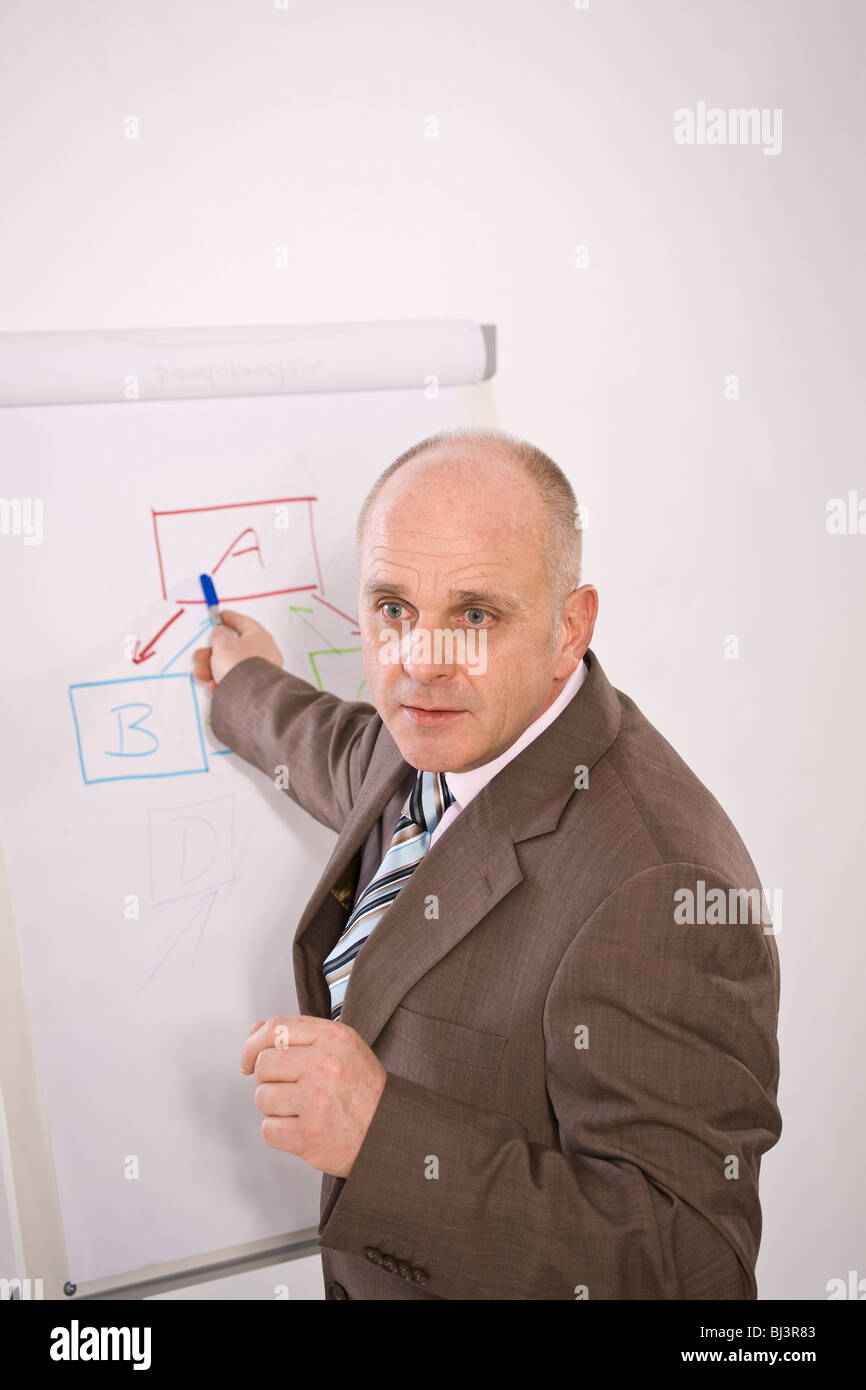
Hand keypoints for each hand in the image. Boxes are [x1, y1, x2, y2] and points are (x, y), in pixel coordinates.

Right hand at [192, 609, 283, 690]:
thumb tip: (220, 633)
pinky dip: (222, 682)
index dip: (230, 618)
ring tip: (200, 673)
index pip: (244, 623)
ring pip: (231, 666)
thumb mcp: (223, 642)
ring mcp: (259, 672)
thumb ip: (219, 634)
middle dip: (212, 653)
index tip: (221, 616)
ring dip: (212, 669)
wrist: (251, 696)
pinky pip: (235, 682)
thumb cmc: (240, 664)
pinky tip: (214, 685)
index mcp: (259, 637)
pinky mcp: (254, 688)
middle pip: (233, 649)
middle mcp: (263, 653)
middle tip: (198, 656)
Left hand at [240, 1015, 387, 1177]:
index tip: (249, 1059)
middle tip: (288, 1088)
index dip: (253, 1044)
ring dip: (275, 1107)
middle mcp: (324, 1066)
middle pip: (264, 1064)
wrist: (388, 1131)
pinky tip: (301, 1126)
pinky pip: (268, 1130)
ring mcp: (315, 1101)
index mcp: (333, 1038)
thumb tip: (255, 1029)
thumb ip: (298, 1036)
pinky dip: (280, 1132)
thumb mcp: (341, 1048)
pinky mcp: (308, 1135)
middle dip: (268, 1078)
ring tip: (300, 1108)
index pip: (276, 1028)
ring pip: (263, 1097)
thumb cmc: (363, 1089)